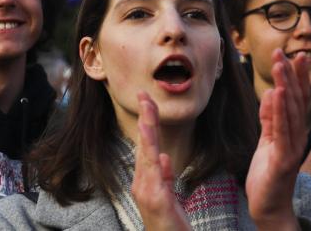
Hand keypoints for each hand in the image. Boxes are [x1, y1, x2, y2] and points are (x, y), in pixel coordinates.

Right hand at [130, 92, 190, 230]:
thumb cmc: (168, 223)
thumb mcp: (168, 196)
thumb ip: (165, 177)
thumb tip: (164, 157)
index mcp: (145, 180)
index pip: (146, 146)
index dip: (147, 123)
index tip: (148, 101)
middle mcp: (141, 183)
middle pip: (143, 144)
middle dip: (145, 118)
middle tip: (144, 93)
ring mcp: (146, 191)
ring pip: (146, 155)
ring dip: (147, 130)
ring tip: (148, 108)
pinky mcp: (156, 200)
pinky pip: (155, 174)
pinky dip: (153, 157)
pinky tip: (155, 146)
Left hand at [246, 49, 310, 229]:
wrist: (269, 207)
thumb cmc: (268, 177)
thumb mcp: (267, 142)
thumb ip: (269, 120)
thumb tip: (270, 95)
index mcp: (294, 132)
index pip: (297, 100)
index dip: (296, 78)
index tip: (293, 56)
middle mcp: (297, 137)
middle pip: (296, 101)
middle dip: (290, 75)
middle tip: (285, 53)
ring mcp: (292, 147)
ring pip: (289, 111)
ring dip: (285, 86)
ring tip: (280, 66)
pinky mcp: (282, 158)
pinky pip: (281, 131)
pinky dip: (278, 111)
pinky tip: (276, 94)